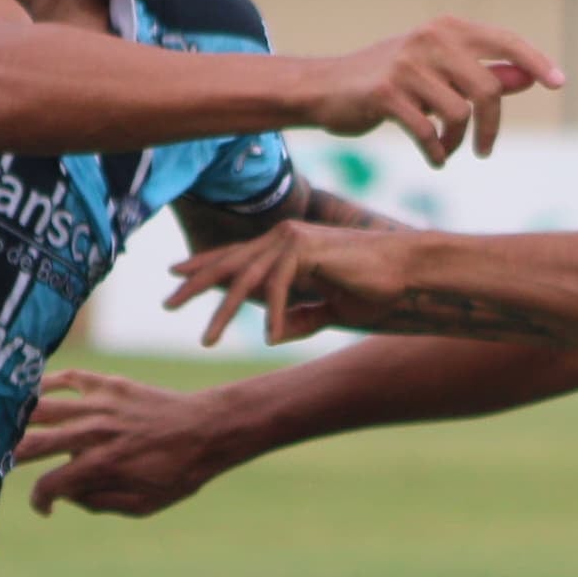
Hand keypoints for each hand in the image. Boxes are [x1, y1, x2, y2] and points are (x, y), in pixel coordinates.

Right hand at [21, 371, 244, 517]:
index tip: (45, 507)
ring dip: (18, 420)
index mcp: (101, 466)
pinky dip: (47, 384)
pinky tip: (34, 395)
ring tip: (4, 427)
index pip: (49, 485)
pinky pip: (69, 378)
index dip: (40, 500)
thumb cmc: (179, 473)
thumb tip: (67, 495)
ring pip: (42, 408)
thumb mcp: (143, 504)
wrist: (208, 430)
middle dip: (10, 458)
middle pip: (33, 445)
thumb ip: (100, 502)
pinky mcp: (110, 384)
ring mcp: (100, 405)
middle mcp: (94, 434)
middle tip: (3, 464)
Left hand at [165, 221, 408, 348]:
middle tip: (167, 304)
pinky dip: (273, 314)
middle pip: (230, 262)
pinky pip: (278, 288)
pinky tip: (270, 336)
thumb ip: (302, 318)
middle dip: (197, 284)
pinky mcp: (307, 250)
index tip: (177, 275)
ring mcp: (294, 240)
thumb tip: (273, 336)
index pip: (237, 255)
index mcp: (287, 247)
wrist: (410, 272)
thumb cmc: (376, 288)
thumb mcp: (331, 310)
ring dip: (225, 312)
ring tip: (206, 339)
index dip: (206, 265)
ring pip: (247, 278)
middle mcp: (285, 237)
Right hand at [303, 19, 558, 167]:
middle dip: (491, 127)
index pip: (505, 41)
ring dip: (458, 142)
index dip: (535, 62)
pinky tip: (434, 158)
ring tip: (449, 150)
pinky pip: (427, 131)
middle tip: (484, 150)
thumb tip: (528, 78)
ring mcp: (407, 64)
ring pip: (459, 113)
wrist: (327, 88)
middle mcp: (430, 39)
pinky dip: (436, 152)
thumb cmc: (391, 81)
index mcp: (447, 29)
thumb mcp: (438, 71)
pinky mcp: (386, 93)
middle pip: (486, 88)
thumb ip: (482, 73)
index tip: (559, 83)